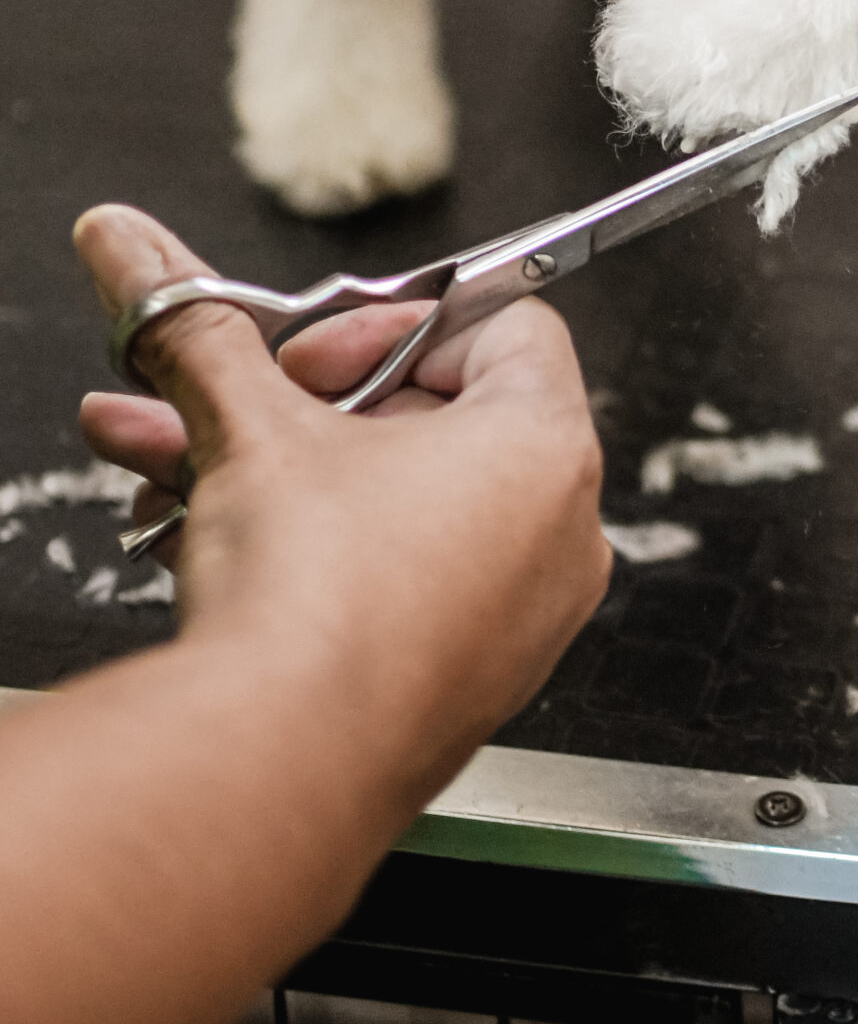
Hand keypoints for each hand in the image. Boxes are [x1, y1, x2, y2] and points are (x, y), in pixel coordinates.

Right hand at [76, 204, 609, 801]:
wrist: (273, 774)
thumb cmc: (311, 606)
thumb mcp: (249, 425)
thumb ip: (197, 326)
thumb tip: (135, 249)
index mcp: (546, 446)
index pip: (501, 323)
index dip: (393, 321)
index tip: (310, 349)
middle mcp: (556, 533)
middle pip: (431, 413)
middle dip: (299, 403)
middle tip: (225, 402)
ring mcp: (516, 618)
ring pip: (391, 502)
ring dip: (275, 473)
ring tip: (170, 465)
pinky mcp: (462, 682)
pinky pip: (395, 582)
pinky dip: (311, 553)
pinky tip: (204, 541)